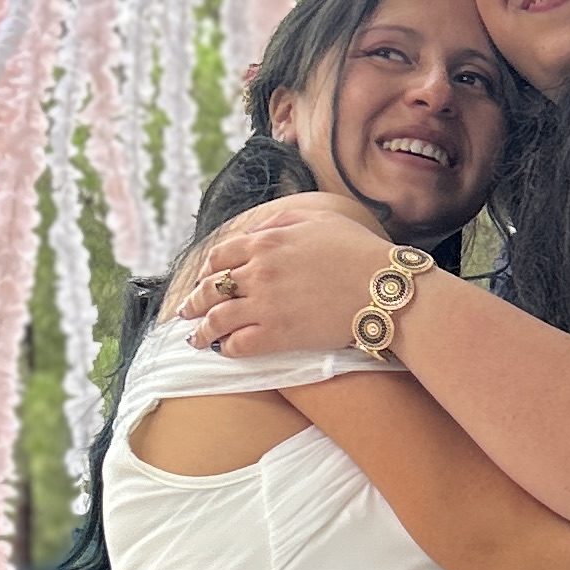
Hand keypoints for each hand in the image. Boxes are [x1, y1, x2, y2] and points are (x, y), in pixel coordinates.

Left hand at [184, 195, 399, 357]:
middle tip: (187, 310)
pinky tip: (223, 350)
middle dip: (194, 301)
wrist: (382, 287)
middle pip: (211, 288)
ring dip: (201, 330)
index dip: (207, 270)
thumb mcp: (317, 219)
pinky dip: (226, 348)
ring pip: (217, 319)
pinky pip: (238, 344)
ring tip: (195, 338)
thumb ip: (281, 221)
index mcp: (266, 241)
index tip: (203, 279)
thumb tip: (257, 227)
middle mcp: (259, 271)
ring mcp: (265, 304)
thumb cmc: (358, 251)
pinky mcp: (278, 335)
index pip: (219, 255)